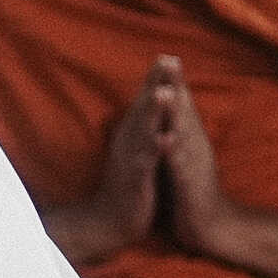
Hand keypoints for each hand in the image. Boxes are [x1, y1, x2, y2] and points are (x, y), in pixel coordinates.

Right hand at [47, 72, 165, 262]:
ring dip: (154, 112)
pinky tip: (165, 139)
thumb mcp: (135, 153)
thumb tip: (147, 110)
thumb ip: (141, 131)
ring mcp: (131, 160)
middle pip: (144, 108)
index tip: (168, 56)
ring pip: (144, 131)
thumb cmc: (129, 185)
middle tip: (167, 59)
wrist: (109, 222)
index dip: (156, 80)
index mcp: (132, 135)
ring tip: (166, 92)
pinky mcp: (135, 180)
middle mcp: (128, 142)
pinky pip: (146, 163)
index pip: (145, 102)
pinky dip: (155, 150)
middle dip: (156, 84)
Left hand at [148, 61, 227, 244]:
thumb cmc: (194, 193)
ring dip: (175, 113)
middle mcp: (195, 148)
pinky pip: (180, 167)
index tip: (164, 56)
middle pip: (185, 112)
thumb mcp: (186, 160)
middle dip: (176, 86)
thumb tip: (176, 117)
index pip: (181, 107)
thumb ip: (182, 138)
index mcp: (191, 142)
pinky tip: (164, 138)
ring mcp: (194, 166)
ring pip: (184, 134)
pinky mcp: (190, 186)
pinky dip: (172, 152)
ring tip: (166, 90)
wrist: (214, 229)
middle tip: (169, 58)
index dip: (174, 83)